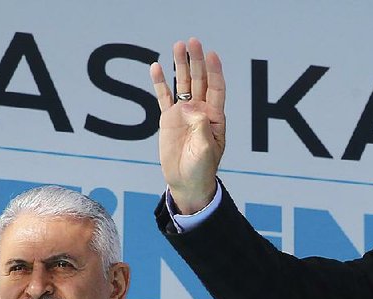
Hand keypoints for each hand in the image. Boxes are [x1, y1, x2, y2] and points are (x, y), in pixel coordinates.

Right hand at [150, 38, 225, 213]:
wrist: (187, 182)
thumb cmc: (201, 169)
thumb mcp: (206, 150)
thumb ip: (201, 127)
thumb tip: (192, 107)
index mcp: (215, 117)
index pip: (216, 88)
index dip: (214, 71)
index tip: (211, 54)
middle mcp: (200, 111)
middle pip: (199, 80)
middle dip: (196, 61)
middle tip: (193, 42)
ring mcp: (184, 114)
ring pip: (182, 84)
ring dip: (180, 65)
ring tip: (177, 46)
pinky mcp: (169, 119)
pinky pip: (164, 97)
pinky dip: (160, 83)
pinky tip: (156, 67)